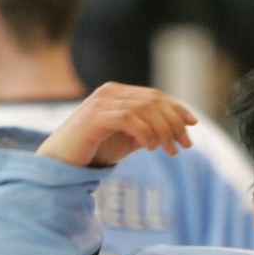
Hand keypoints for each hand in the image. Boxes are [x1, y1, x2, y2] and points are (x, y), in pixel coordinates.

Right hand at [37, 82, 197, 166]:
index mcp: (118, 93)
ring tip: (170, 150)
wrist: (60, 162)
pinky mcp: (94, 117)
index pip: (155, 95)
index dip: (177, 108)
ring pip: (145, 109)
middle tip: (184, 145)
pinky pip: (129, 118)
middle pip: (154, 100)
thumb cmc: (93, 150)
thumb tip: (175, 131)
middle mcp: (110, 92)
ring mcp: (101, 102)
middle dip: (174, 122)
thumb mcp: (127, 139)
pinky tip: (151, 148)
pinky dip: (145, 132)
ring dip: (163, 130)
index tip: (193, 125)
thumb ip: (147, 131)